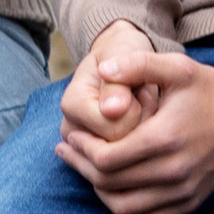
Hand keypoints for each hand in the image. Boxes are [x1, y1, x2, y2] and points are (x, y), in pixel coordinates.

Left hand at [56, 50, 213, 213]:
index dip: (82, 149)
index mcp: (165, 140)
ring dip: (98, 190)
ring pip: (123, 209)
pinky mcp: (189, 204)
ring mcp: (183, 193)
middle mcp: (173, 173)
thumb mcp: (177, 67)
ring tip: (86, 168)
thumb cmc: (210, 89)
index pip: (107, 160)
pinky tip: (115, 187)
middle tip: (67, 149)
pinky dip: (124, 210)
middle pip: (109, 185)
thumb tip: (102, 69)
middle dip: (81, 167)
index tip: (72, 134)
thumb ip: (137, 65)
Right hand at [60, 20, 162, 147]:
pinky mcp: (95, 156)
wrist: (116, 62)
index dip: (137, 108)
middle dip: (141, 120)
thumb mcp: (122, 54)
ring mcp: (80, 146)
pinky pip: (129, 159)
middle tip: (137, 96)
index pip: (116, 127)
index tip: (134, 86)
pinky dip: (140, 139)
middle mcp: (71, 130)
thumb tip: (113, 110)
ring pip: (127, 154)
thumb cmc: (121, 54)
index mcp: (72, 104)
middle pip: (121, 145)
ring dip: (142, 128)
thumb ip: (118, 81)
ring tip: (135, 106)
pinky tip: (134, 121)